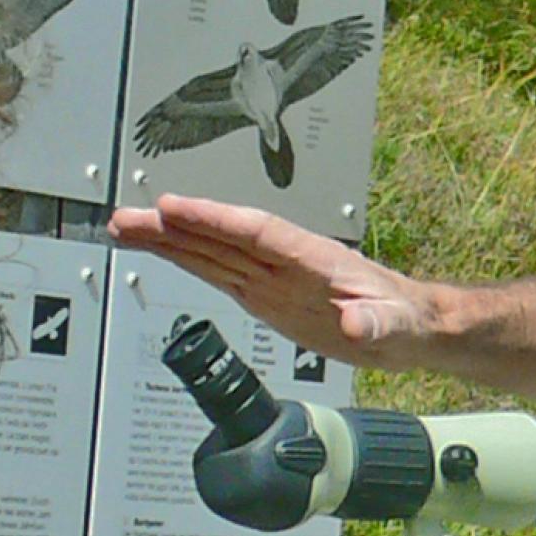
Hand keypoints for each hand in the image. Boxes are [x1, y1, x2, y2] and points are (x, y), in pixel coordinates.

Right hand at [109, 195, 439, 365]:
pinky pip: (220, 273)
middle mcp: (287, 262)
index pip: (256, 232)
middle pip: (221, 238)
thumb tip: (357, 324)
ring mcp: (274, 278)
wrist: (410, 328)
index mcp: (314, 259)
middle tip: (127, 216)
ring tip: (126, 227)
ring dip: (170, 240)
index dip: (214, 219)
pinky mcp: (267, 296)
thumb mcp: (397, 325)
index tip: (174, 207)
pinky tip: (162, 251)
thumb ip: (376, 323)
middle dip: (173, 226)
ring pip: (212, 253)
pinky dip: (188, 261)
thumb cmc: (405, 317)